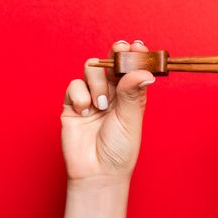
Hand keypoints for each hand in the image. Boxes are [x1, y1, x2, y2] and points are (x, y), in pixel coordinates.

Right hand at [61, 40, 154, 185]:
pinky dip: (80, 95)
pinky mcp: (73, 104)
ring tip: (101, 104)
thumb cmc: (120, 149)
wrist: (97, 172)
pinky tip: (86, 112)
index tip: (138, 45)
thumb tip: (144, 72)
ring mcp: (92, 96)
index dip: (135, 55)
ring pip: (92, 70)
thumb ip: (132, 94)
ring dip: (98, 83)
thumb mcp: (130, 120)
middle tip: (120, 48)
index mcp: (131, 95)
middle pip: (112, 63)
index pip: (133, 68)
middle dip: (115, 53)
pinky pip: (74, 85)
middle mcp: (113, 93)